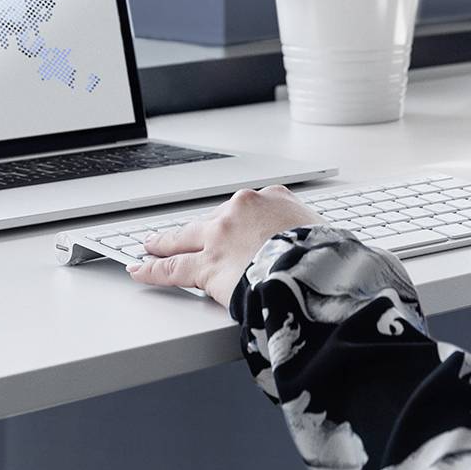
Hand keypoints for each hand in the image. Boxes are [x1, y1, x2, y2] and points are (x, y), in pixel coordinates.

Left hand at [128, 185, 324, 307]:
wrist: (312, 271)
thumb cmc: (326, 256)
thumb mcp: (327, 236)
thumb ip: (314, 239)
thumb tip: (331, 252)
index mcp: (274, 199)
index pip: (251, 208)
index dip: (241, 221)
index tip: (238, 227)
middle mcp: (241, 210)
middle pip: (213, 220)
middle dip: (199, 229)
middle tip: (186, 233)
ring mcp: (219, 236)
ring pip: (184, 238)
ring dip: (165, 242)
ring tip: (152, 245)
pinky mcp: (205, 265)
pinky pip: (171, 267)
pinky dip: (152, 269)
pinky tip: (139, 269)